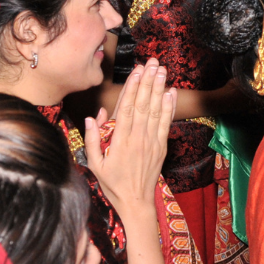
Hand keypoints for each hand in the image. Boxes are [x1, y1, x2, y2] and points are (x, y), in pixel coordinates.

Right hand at [86, 58, 176, 211]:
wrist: (136, 202)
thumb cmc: (112, 183)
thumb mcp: (94, 164)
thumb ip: (93, 140)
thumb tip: (92, 117)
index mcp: (119, 140)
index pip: (126, 108)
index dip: (132, 87)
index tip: (135, 70)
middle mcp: (138, 138)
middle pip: (143, 104)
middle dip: (147, 81)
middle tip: (152, 62)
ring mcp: (152, 141)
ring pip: (155, 110)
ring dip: (159, 88)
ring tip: (161, 70)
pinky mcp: (161, 146)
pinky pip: (166, 123)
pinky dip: (169, 107)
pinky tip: (171, 92)